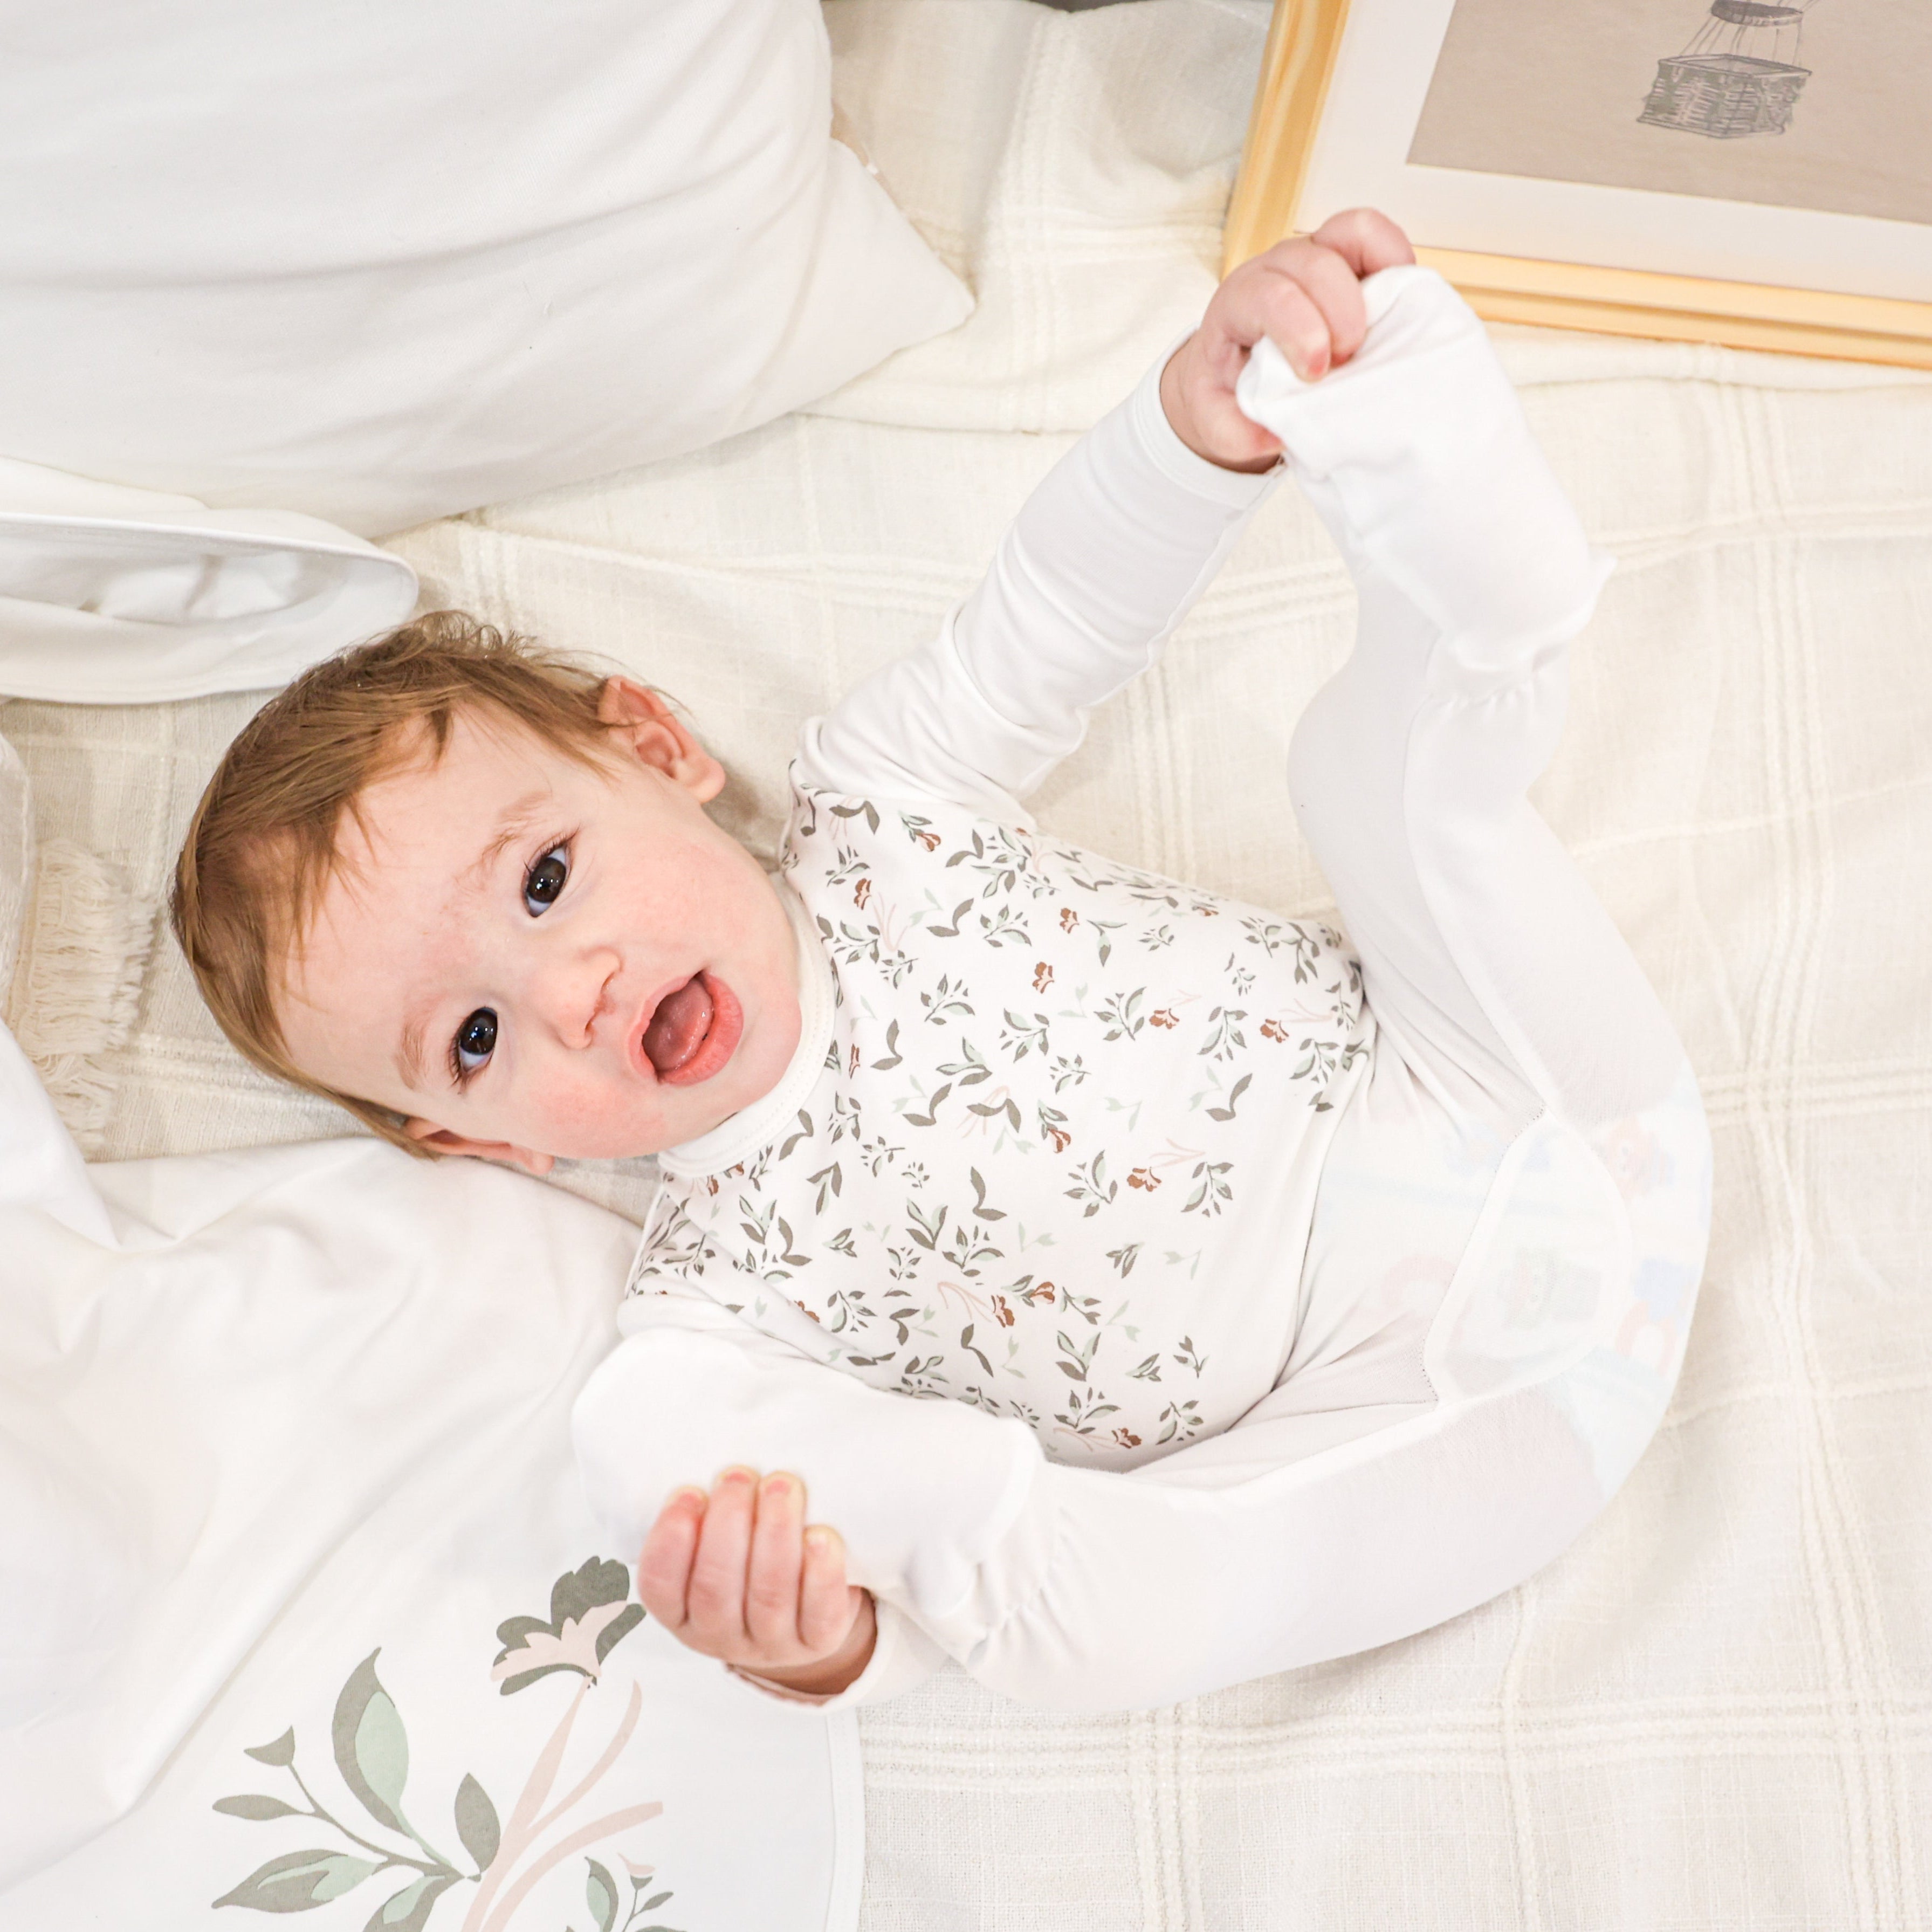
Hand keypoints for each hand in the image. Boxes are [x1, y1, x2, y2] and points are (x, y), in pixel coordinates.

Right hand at [637, 1467, 877, 1695]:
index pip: (659, 1585)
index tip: (688, 1491)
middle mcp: (719, 1633)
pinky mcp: (817, 1641)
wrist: (807, 1605)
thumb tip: (708, 1442)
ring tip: (781, 1484)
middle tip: (738, 1474)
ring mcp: (769, 1643)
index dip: (669, 1541)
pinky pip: (819, 1614)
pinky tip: (821, 1535)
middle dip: (727, 1525)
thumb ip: (706, 1510)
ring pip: (768, 1596)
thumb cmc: (751, 1554)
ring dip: (774, 1535)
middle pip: (715, 1589)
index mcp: (680, 1610)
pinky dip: (820, 1573)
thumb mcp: (716, 1539)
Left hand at [1159, 207, 1416, 472]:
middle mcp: (1277, 268)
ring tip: (1386, 330)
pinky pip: (1381, 239)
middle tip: (1347, 362)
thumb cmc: (1230, 391)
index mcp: (1238, 302)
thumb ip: (1235, 432)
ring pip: (1355, 232)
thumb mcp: (1218, 421)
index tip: (1316, 372)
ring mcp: (1318, 255)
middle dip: (1341, 313)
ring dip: (1381, 278)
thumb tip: (1274, 433)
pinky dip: (1400, 265)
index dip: (1300, 330)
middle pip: (1316, 263)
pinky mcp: (1352, 259)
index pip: (1269, 296)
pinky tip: (1404, 308)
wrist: (1236, 371)